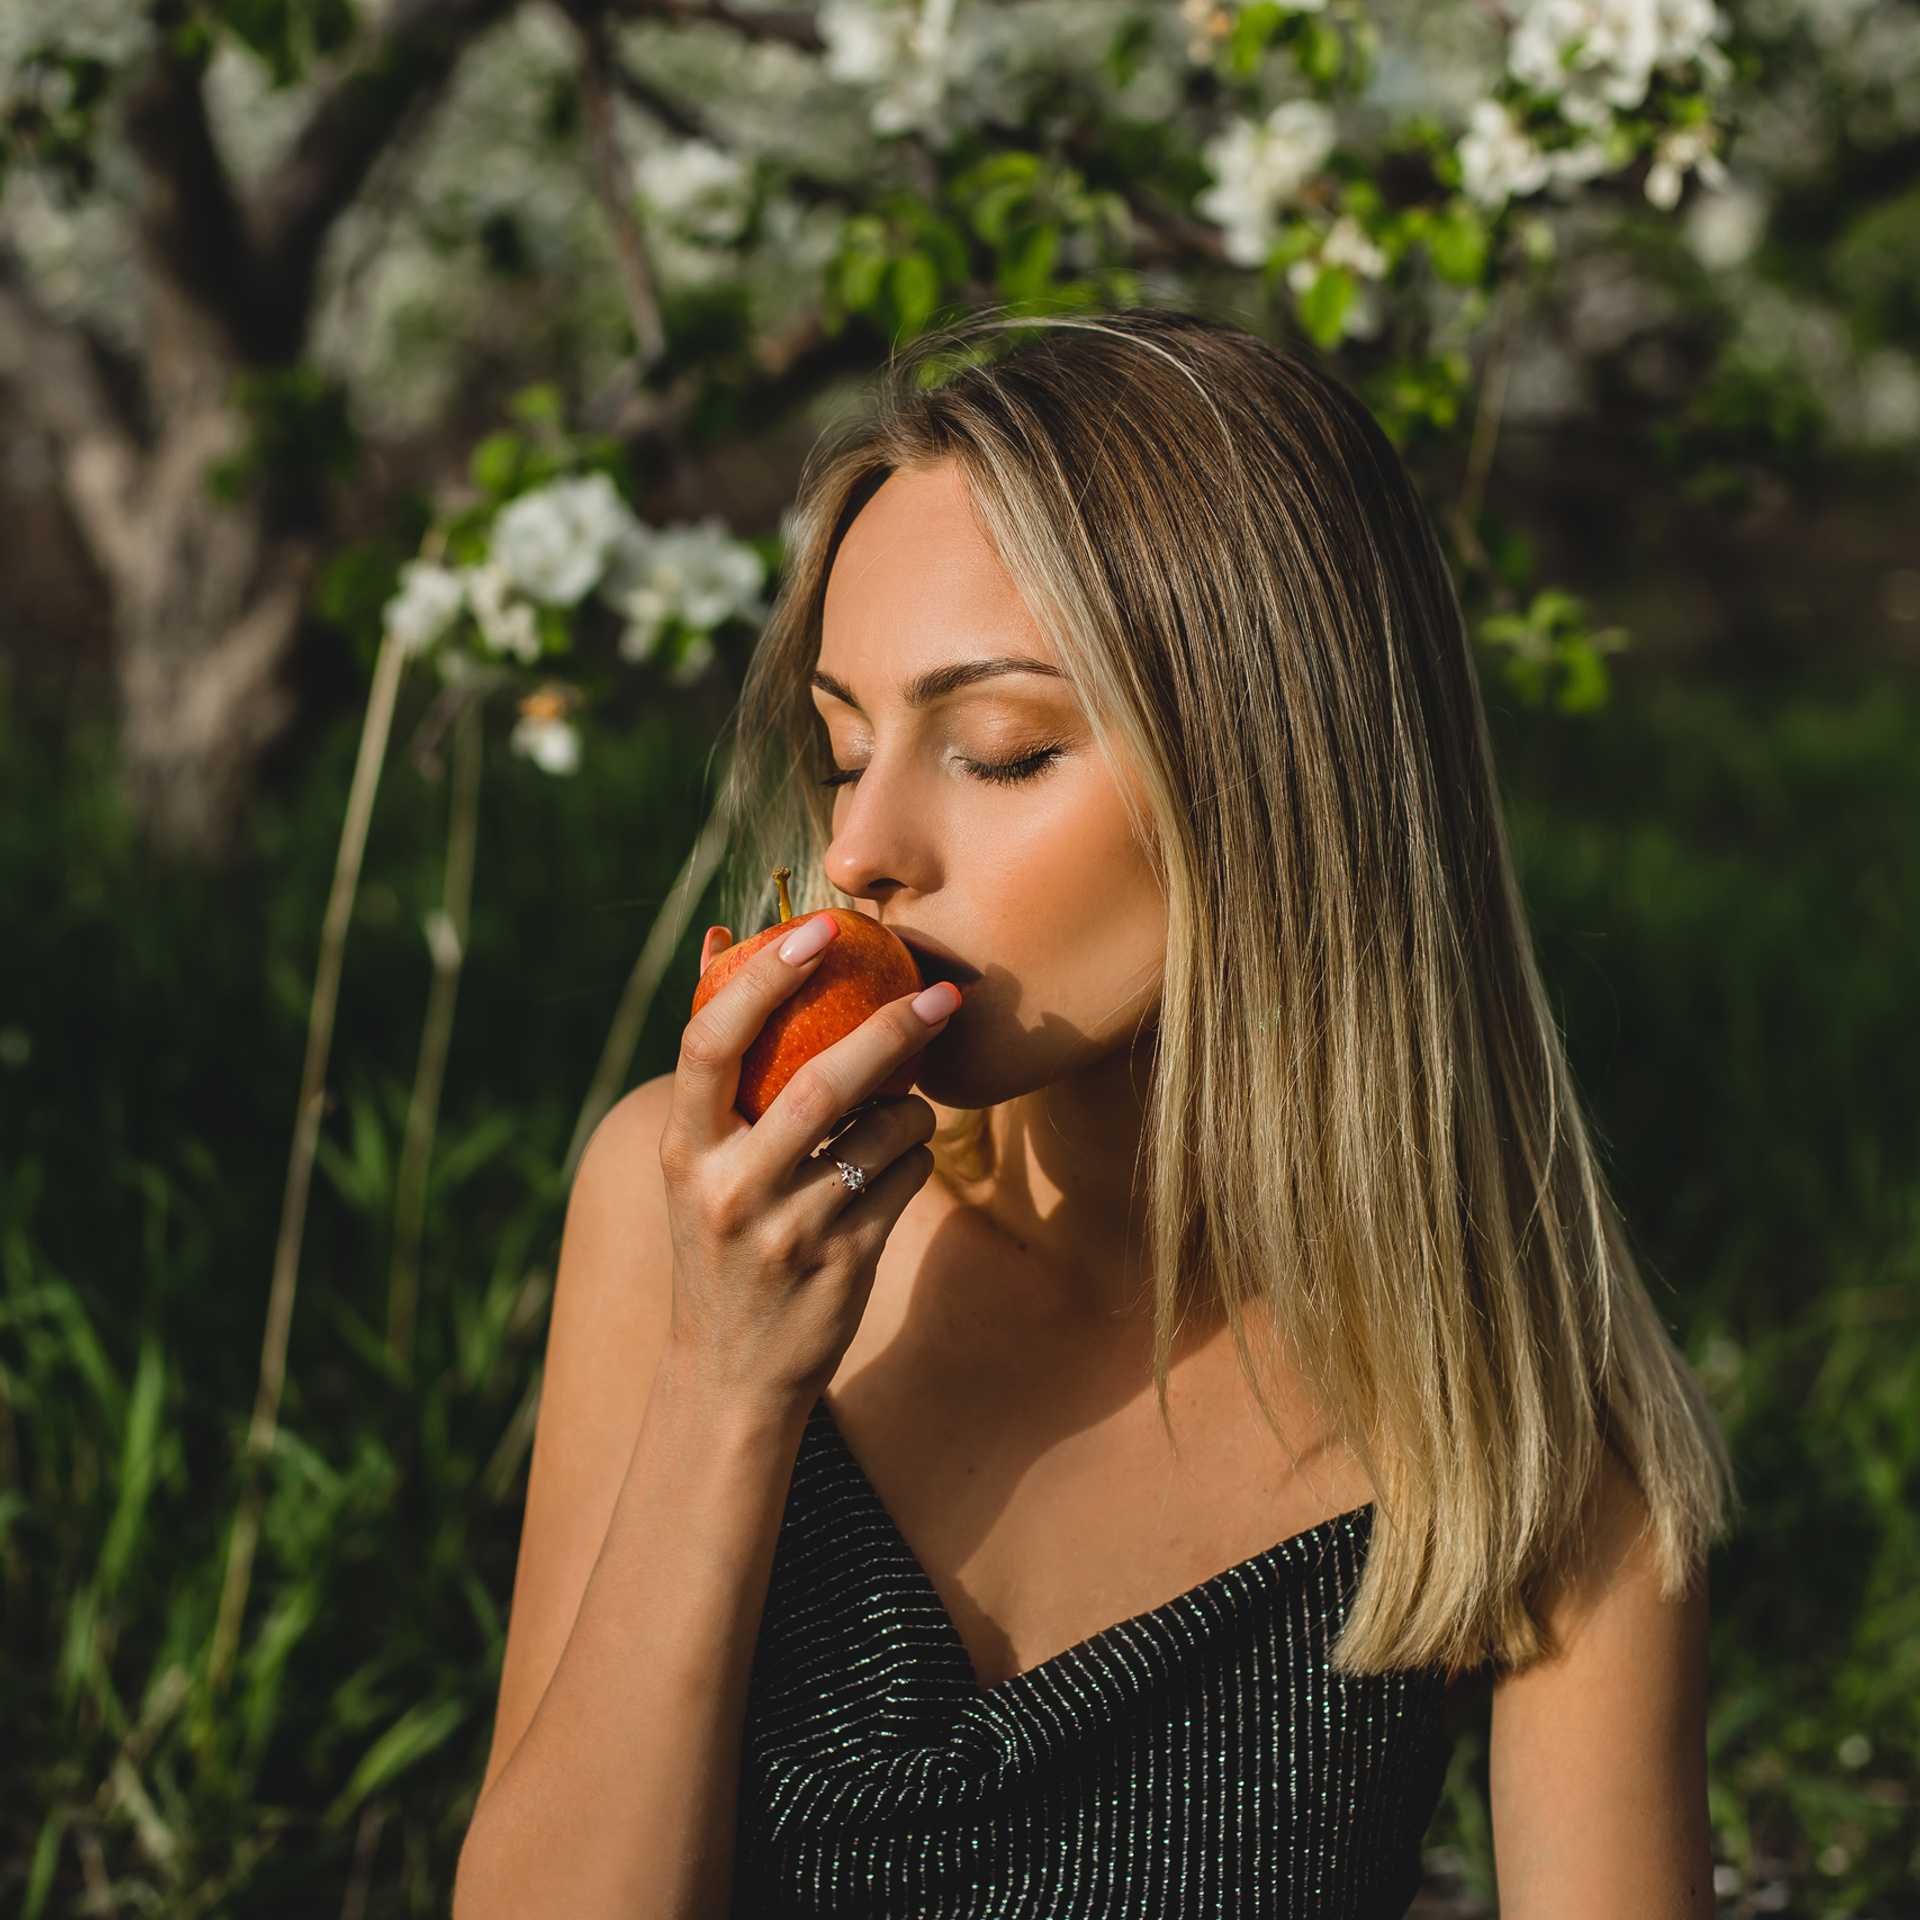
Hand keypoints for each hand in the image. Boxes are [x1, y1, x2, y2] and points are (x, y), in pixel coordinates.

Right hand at [658, 913, 961, 1407]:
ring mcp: (790, 1231)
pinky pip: (907, 1176)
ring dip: (913, 1103)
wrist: (729, 1375)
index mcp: (685, 1150)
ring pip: (883, 1131)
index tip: (821, 930)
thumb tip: (721, 937)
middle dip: (891, 1030)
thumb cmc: (718, 1240)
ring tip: (907, 1101)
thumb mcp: (696, 1159)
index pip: (711, 1043)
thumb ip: (716, 1060)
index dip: (764, 979)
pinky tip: (901, 1157)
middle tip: (944, 993)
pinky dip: (917, 1151)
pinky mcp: (845, 1263)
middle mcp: (731, 1189)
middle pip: (821, 1084)